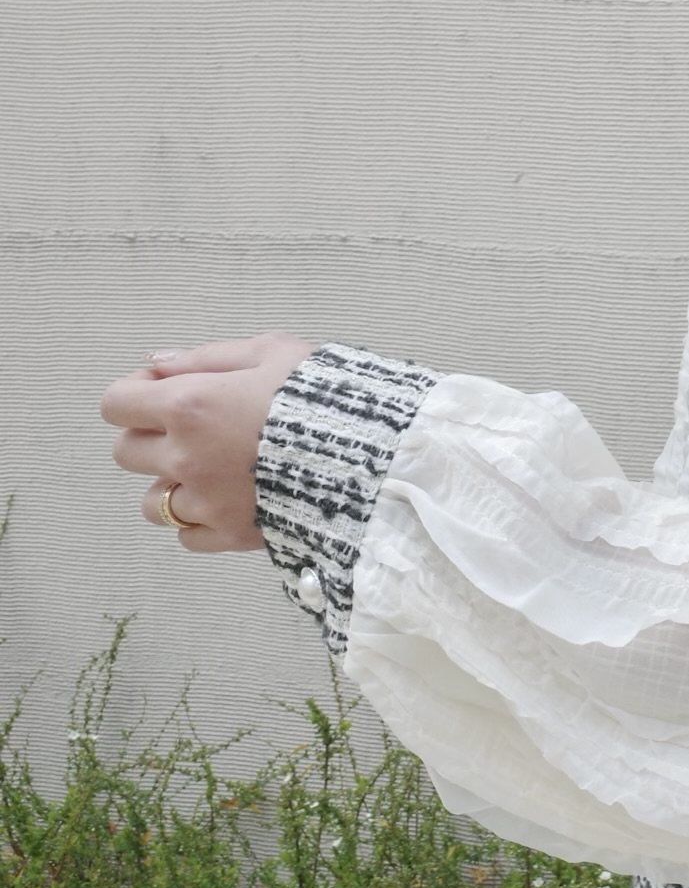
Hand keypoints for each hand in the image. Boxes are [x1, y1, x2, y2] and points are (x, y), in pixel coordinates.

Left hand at [99, 332, 320, 551]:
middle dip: (150, 438)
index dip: (135, 393)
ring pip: (151, 502)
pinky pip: (187, 535)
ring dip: (171, 485)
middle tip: (192, 430)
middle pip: (126, 453)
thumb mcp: (273, 352)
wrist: (374, 457)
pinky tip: (228, 500)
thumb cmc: (326, 396)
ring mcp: (206, 501)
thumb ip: (208, 357)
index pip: (116, 404)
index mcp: (188, 405)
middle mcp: (185, 457)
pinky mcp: (231, 534)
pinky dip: (199, 520)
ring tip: (210, 473)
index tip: (165, 390)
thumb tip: (156, 363)